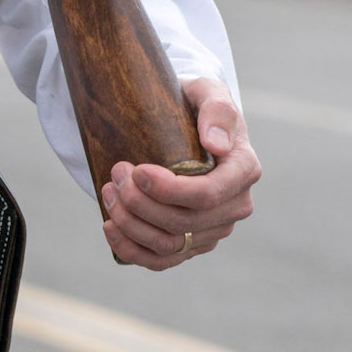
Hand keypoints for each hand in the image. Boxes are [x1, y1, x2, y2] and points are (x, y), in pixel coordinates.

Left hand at [101, 76, 259, 270]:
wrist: (185, 124)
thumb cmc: (194, 105)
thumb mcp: (207, 91)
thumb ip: (218, 109)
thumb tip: (217, 144)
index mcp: (244, 170)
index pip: (207, 195)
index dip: (169, 191)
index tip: (137, 171)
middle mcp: (235, 205)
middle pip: (183, 223)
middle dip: (140, 203)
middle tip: (115, 174)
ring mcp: (213, 228)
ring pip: (169, 244)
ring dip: (130, 223)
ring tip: (108, 192)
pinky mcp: (191, 242)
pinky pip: (162, 260)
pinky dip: (132, 250)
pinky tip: (109, 227)